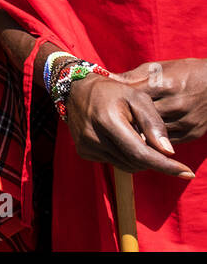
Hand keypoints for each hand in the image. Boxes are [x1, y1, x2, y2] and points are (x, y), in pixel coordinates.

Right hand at [64, 74, 194, 177]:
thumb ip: (153, 123)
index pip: (141, 153)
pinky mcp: (83, 151)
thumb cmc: (112, 92)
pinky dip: (124, 155)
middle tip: (155, 142)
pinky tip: (120, 139)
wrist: (76, 90)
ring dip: (138, 157)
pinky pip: (114, 162)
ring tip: (135, 136)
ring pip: (126, 165)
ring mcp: (86, 146)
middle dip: (153, 158)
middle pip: (136, 162)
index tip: (187, 173)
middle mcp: (94, 136)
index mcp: (108, 121)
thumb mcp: (137, 98)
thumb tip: (168, 151)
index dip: (166, 166)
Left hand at [113, 59, 206, 143]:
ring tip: (119, 135)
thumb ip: (133, 76)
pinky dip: (153, 141)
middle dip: (125, 121)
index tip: (104, 106)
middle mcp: (177, 104)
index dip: (119, 103)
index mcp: (166, 84)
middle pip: (142, 119)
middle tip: (106, 125)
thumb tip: (107, 79)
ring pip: (153, 134)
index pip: (134, 98)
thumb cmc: (184, 72)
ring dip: (138, 134)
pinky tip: (140, 139)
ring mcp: (186, 120)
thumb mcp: (159, 68)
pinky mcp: (192, 133)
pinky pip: (165, 143)